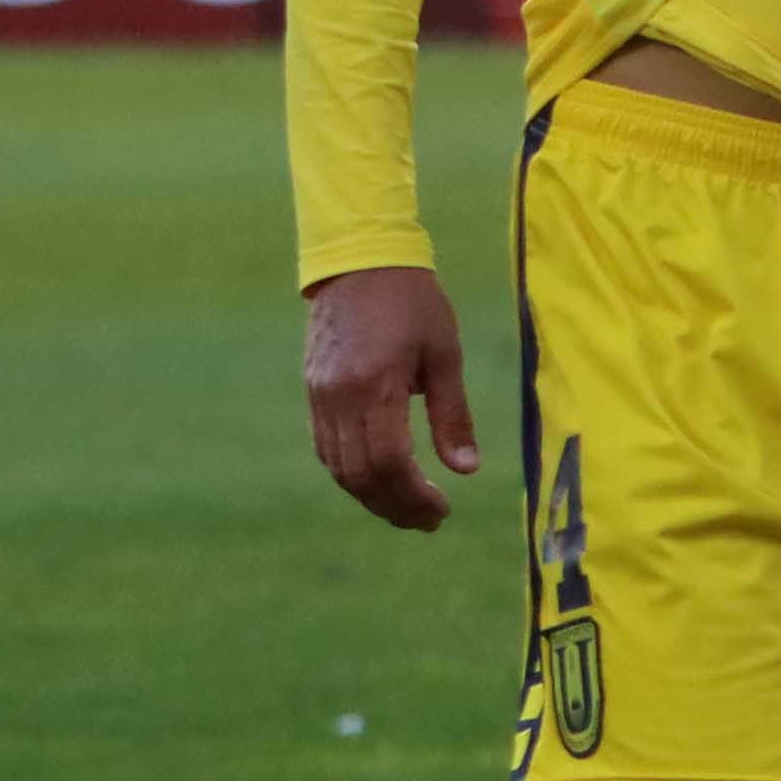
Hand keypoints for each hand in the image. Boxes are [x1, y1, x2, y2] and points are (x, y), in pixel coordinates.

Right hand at [304, 263, 480, 531]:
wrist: (360, 260)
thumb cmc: (413, 301)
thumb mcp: (445, 352)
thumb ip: (453, 414)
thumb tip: (466, 470)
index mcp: (375, 385)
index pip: (388, 462)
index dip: (413, 496)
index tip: (442, 510)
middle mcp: (339, 397)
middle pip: (359, 475)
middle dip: (395, 506)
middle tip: (429, 520)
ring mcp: (320, 396)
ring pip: (338, 468)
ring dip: (372, 496)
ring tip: (409, 508)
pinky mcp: (313, 391)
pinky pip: (326, 448)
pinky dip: (352, 472)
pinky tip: (380, 479)